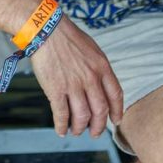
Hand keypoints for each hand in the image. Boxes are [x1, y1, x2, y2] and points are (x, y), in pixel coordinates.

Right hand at [30, 15, 122, 135]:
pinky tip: (61, 130)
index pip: (115, 95)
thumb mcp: (92, 49)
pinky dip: (62, 126)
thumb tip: (99, 85)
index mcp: (102, 67)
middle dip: (98, 126)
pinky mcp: (55, 90)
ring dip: (79, 128)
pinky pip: (62, 114)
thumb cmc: (67, 37)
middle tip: (94, 133)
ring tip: (76, 131)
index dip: (116, 111)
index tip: (115, 121)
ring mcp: (73, 85)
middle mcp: (90, 78)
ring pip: (82, 117)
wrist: (46, 29)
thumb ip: (98, 68)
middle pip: (100, 111)